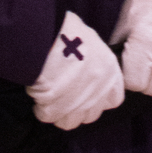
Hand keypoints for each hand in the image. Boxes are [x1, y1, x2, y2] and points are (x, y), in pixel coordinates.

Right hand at [26, 10, 124, 129]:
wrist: (47, 33)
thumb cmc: (67, 31)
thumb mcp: (91, 42)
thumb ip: (95, 63)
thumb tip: (87, 73)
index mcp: (109, 71)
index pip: (114, 100)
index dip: (99, 100)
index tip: (86, 94)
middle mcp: (98, 89)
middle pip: (90, 115)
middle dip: (76, 109)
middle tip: (63, 96)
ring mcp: (78, 100)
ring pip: (70, 121)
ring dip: (58, 113)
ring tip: (48, 98)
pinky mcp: (55, 106)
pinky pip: (48, 116)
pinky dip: (41, 109)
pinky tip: (37, 95)